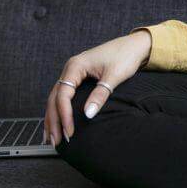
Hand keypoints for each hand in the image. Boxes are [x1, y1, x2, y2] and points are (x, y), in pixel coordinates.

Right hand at [43, 30, 151, 146]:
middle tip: (55, 141)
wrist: (134, 46)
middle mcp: (70, 68)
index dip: (64, 115)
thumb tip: (88, 114)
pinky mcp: (79, 77)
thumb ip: (100, 95)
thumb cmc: (125, 56)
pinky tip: (59, 123)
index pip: (63, 95)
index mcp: (75, 66)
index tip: (70, 132)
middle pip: (55, 98)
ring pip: (56, 98)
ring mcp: (73, 73)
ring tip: (52, 138)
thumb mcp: (113, 76)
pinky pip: (64, 96)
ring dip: (53, 118)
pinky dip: (60, 111)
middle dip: (53, 121)